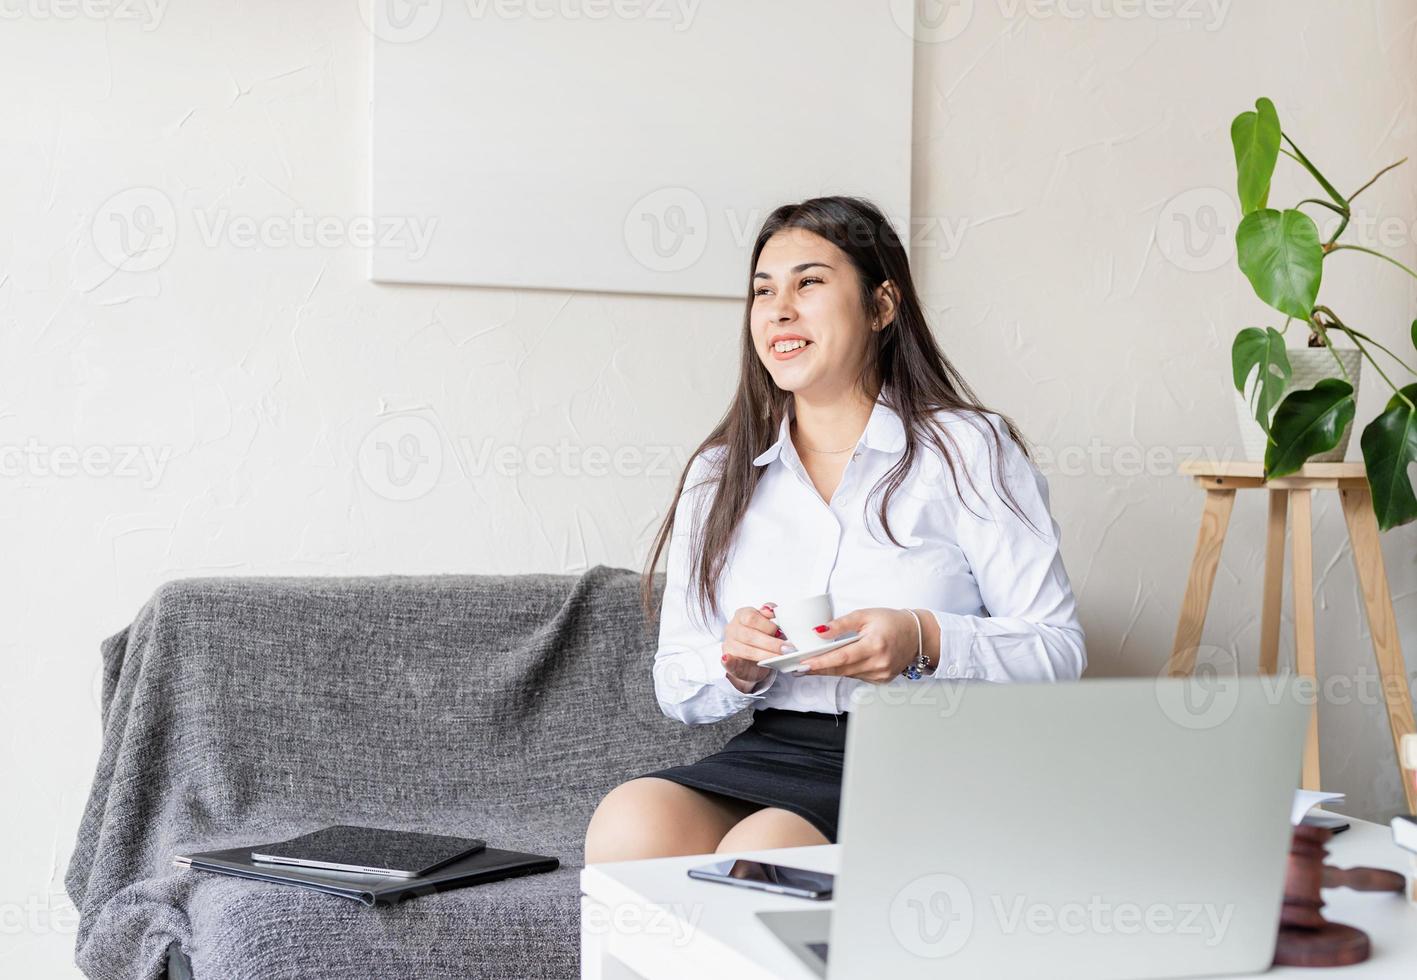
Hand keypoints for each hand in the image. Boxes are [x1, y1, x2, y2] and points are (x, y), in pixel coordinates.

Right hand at [721, 602, 784, 692]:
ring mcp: (728, 644)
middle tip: (786, 649)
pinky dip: (728, 661)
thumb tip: (774, 610)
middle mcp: (732, 628)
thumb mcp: (766, 624)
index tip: (781, 632)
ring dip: (765, 655)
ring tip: (780, 658)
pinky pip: (727, 661)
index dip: (768, 625)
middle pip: (749, 634)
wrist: (750, 660)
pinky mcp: (728, 660)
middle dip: (770, 643)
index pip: (752, 617)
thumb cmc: (761, 639)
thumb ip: (770, 616)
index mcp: (742, 615)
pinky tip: (728, 659)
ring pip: (746, 650)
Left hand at [798, 607, 921, 682]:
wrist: (917, 635)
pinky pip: (856, 676)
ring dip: (828, 670)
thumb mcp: (865, 615)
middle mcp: (879, 664)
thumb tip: (819, 631)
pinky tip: (834, 664)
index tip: (803, 663)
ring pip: (847, 674)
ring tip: (809, 664)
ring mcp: (881, 675)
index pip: (842, 657)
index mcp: (875, 646)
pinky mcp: (881, 680)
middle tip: (797, 666)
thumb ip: (841, 624)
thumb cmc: (892, 622)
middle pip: (841, 669)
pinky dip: (844, 670)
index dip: (820, 662)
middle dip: (818, 668)